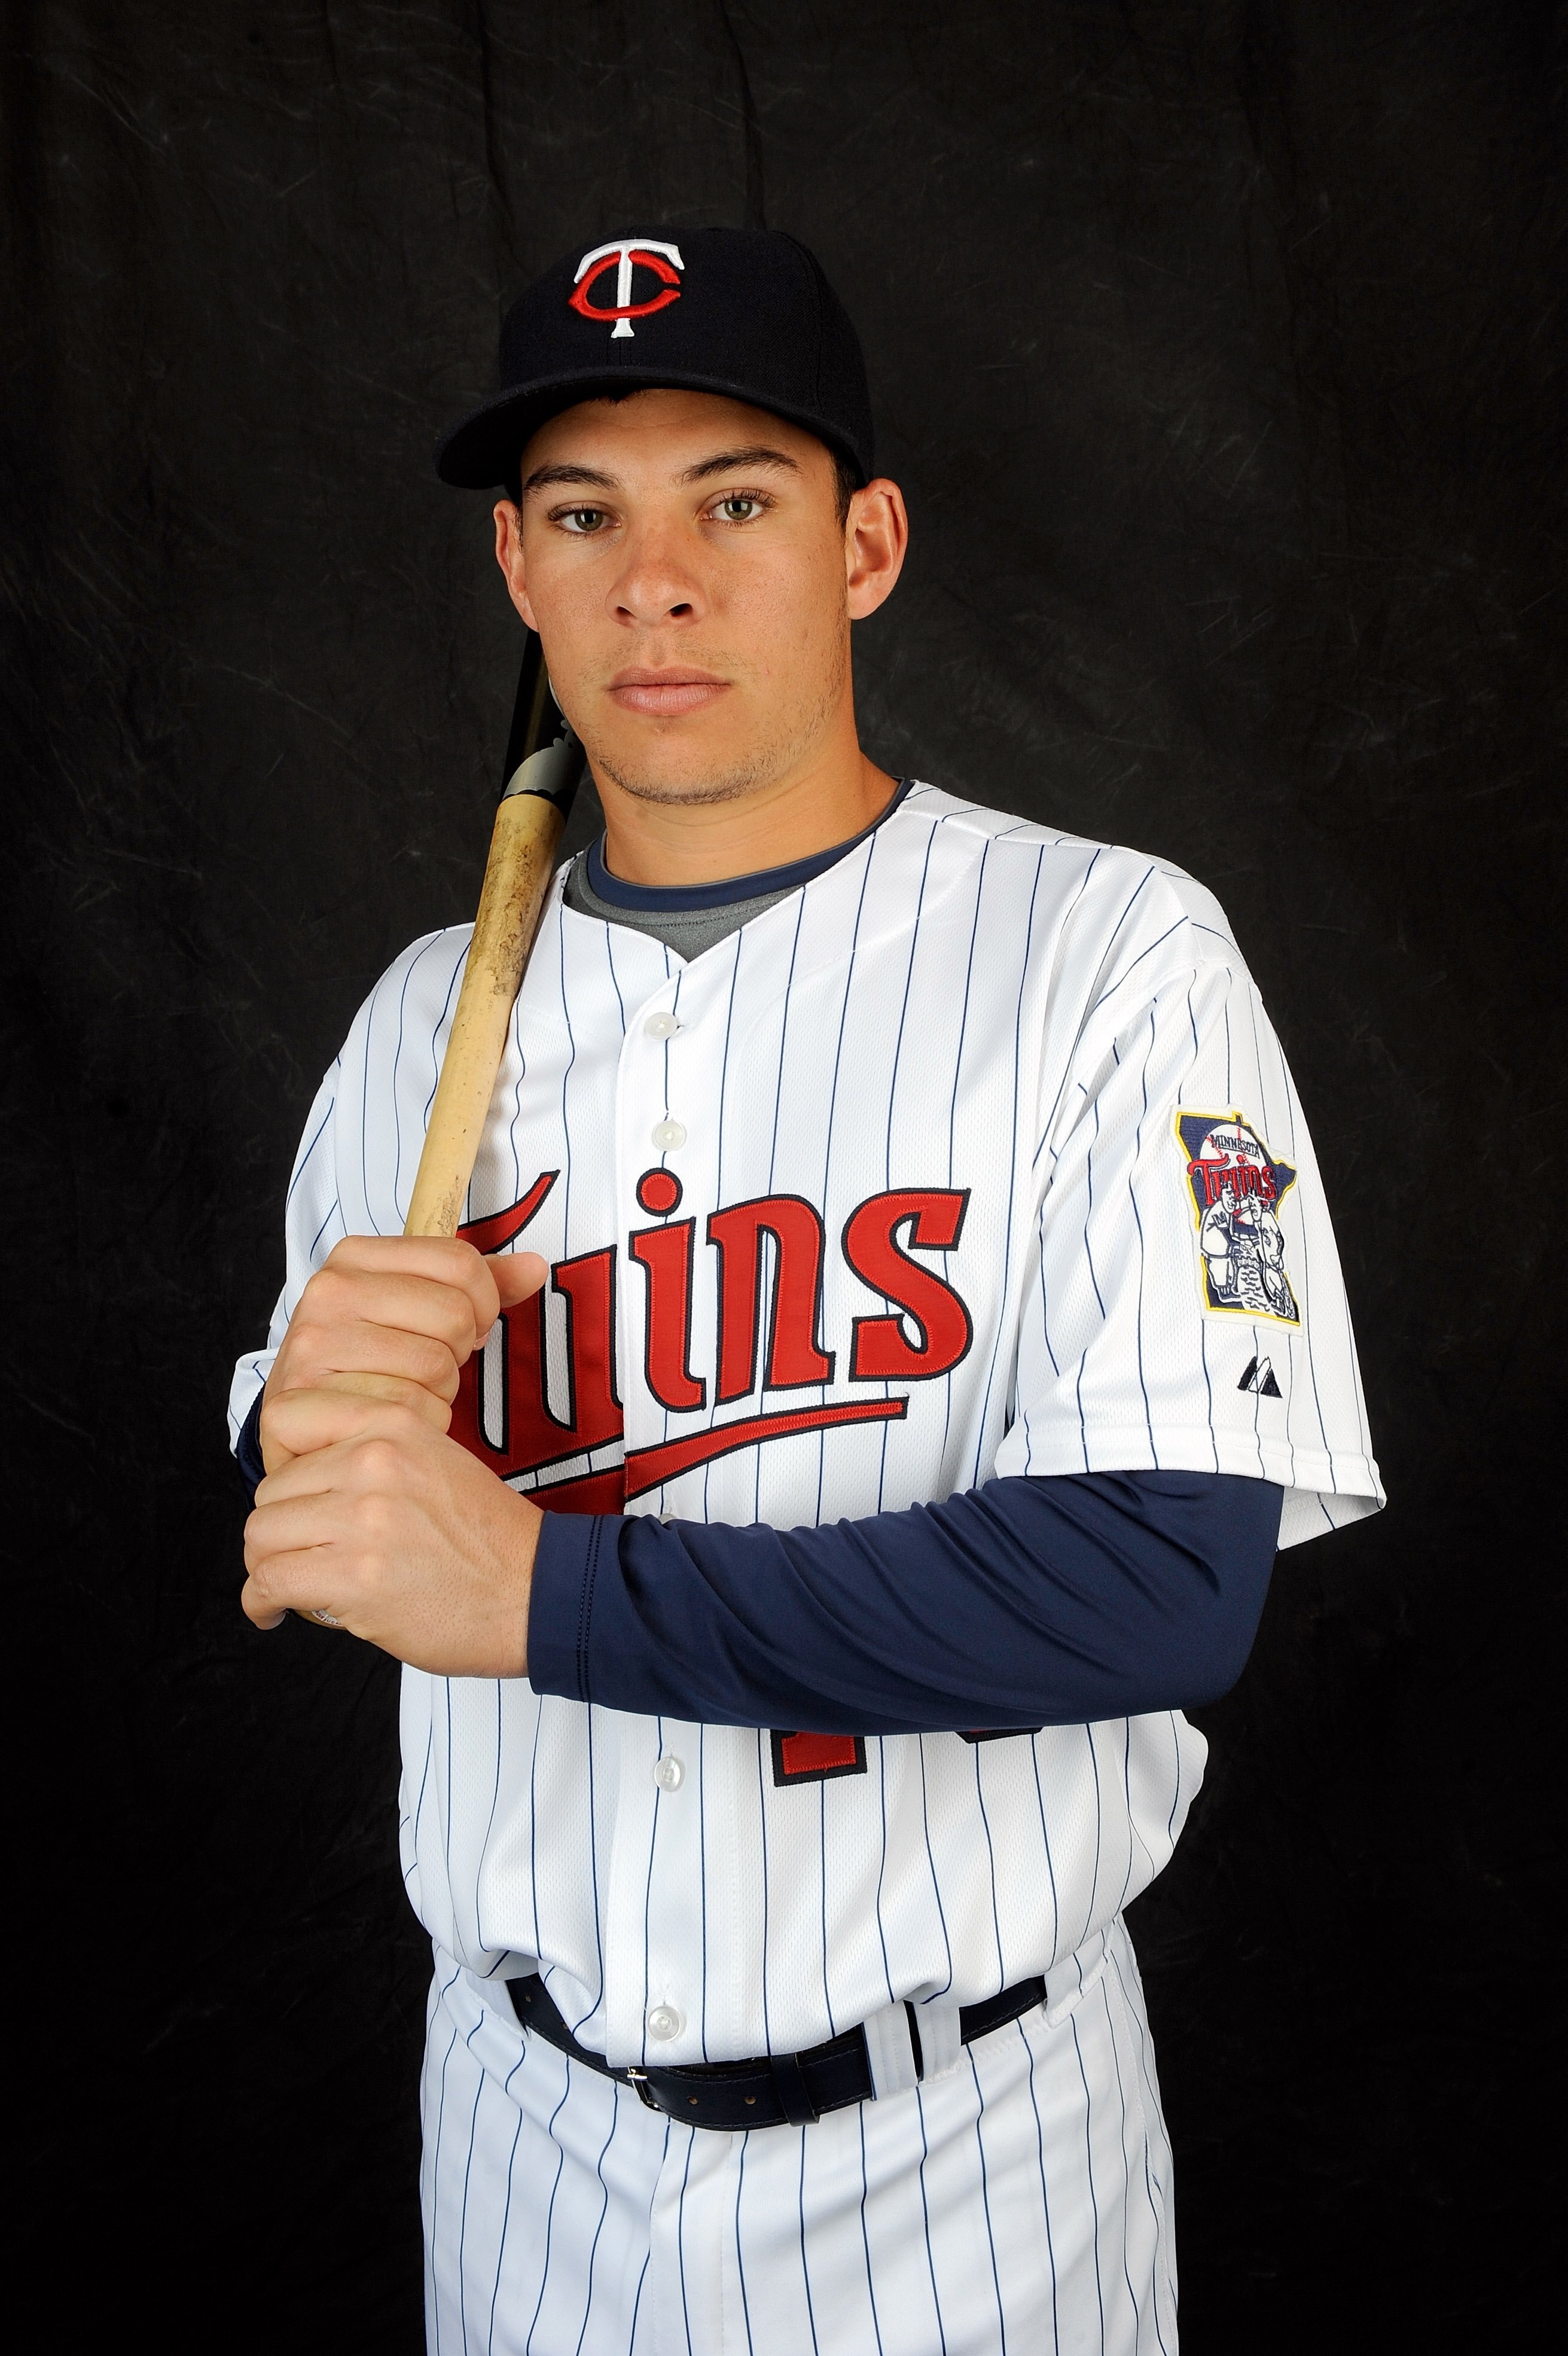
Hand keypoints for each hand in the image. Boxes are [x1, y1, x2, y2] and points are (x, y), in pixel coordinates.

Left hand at [242, 1389, 544, 1675]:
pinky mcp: (356, 1578)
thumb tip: (299, 1484)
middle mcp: (373, 1462)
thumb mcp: (433, 1460)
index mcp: (393, 1423)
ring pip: (262, 1537)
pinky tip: (271, 1612)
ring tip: (290, 1585)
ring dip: (269, 1567)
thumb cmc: (486, 1538)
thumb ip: (369, 1457)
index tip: (291, 1496)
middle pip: (270, 1491)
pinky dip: (260, 1604)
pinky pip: (269, 1584)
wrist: (535, 1592)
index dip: (280, 1463)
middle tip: (301, 1555)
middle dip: (279, 1529)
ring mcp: (364, 1520)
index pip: (287, 1417)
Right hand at [261, 1236, 546, 1473]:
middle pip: (454, 1315)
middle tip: (430, 1365)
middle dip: (458, 1351)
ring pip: (436, 1367)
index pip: (460, 1263)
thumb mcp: (417, 1307)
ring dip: (438, 1392)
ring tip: (408, 1391)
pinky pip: (408, 1413)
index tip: (464, 1324)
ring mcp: (313, 1345)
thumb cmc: (369, 1361)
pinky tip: (393, 1419)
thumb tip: (535, 1268)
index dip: (482, 1301)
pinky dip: (418, 1425)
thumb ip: (476, 1285)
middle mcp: (328, 1292)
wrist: (304, 1423)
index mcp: (354, 1256)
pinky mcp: (308, 1400)